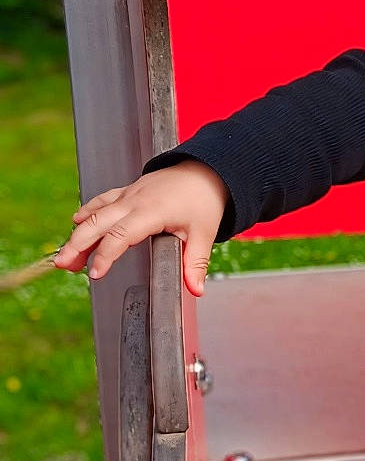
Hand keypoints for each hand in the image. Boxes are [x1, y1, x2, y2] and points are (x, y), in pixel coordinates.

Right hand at [54, 161, 228, 296]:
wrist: (205, 170)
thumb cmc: (203, 199)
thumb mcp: (203, 233)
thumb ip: (196, 263)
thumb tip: (196, 289)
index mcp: (152, 212)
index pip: (121, 235)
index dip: (106, 255)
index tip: (95, 273)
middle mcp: (135, 201)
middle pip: (98, 223)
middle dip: (77, 244)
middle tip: (63, 264)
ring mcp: (129, 195)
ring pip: (95, 212)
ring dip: (78, 233)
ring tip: (66, 256)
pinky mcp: (128, 191)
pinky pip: (102, 200)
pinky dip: (87, 211)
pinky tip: (76, 223)